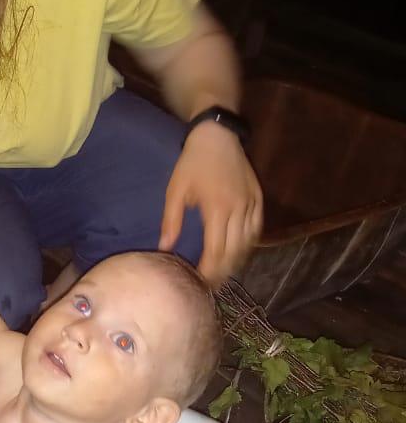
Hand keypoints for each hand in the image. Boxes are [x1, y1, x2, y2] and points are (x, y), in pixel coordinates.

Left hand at [159, 123, 263, 285]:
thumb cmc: (192, 163)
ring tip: (222, 275)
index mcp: (217, 208)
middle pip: (234, 251)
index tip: (199, 283)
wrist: (217, 136)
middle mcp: (239, 209)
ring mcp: (252, 204)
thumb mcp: (175, 190)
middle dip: (222, 272)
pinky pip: (257, 230)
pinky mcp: (258, 199)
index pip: (216, 250)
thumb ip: (171, 221)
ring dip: (236, 262)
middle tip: (210, 286)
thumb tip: (164, 248)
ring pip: (248, 243)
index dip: (208, 270)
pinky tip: (238, 254)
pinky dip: (248, 245)